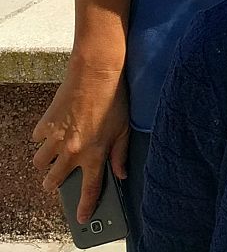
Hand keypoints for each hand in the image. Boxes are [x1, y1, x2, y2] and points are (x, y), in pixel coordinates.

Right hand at [31, 62, 129, 224]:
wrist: (96, 73)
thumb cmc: (115, 100)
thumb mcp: (124, 129)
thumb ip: (121, 155)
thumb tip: (121, 174)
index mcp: (95, 154)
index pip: (89, 188)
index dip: (86, 206)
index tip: (83, 218)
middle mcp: (72, 151)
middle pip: (54, 180)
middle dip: (53, 183)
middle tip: (55, 181)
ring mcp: (56, 138)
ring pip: (39, 162)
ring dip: (45, 161)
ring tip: (53, 154)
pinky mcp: (45, 124)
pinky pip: (37, 139)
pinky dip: (42, 137)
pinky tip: (53, 130)